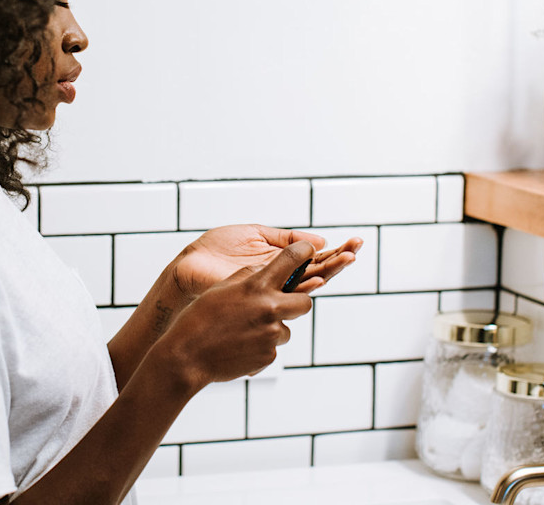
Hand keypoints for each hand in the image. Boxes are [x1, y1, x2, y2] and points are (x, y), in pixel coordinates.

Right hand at [158, 241, 316, 388]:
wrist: (188, 355)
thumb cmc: (200, 318)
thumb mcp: (222, 287)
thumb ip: (249, 277)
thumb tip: (267, 270)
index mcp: (256, 286)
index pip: (291, 260)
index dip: (303, 251)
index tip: (308, 250)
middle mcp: (269, 308)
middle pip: (305, 303)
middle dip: (296, 304)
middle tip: (279, 306)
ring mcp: (271, 334)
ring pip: (286, 329)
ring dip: (272, 329)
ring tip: (243, 332)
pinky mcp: (269, 355)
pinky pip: (273, 348)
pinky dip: (260, 347)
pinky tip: (239, 346)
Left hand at [173, 224, 362, 301]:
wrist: (188, 269)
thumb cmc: (216, 250)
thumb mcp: (254, 236)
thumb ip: (285, 240)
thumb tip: (318, 241)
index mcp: (279, 265)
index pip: (315, 261)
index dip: (335, 253)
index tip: (355, 243)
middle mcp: (279, 283)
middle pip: (317, 275)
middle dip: (337, 262)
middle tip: (355, 251)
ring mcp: (270, 297)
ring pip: (306, 289)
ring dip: (326, 274)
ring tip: (344, 260)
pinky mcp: (259, 307)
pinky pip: (286, 302)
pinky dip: (303, 289)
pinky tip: (315, 278)